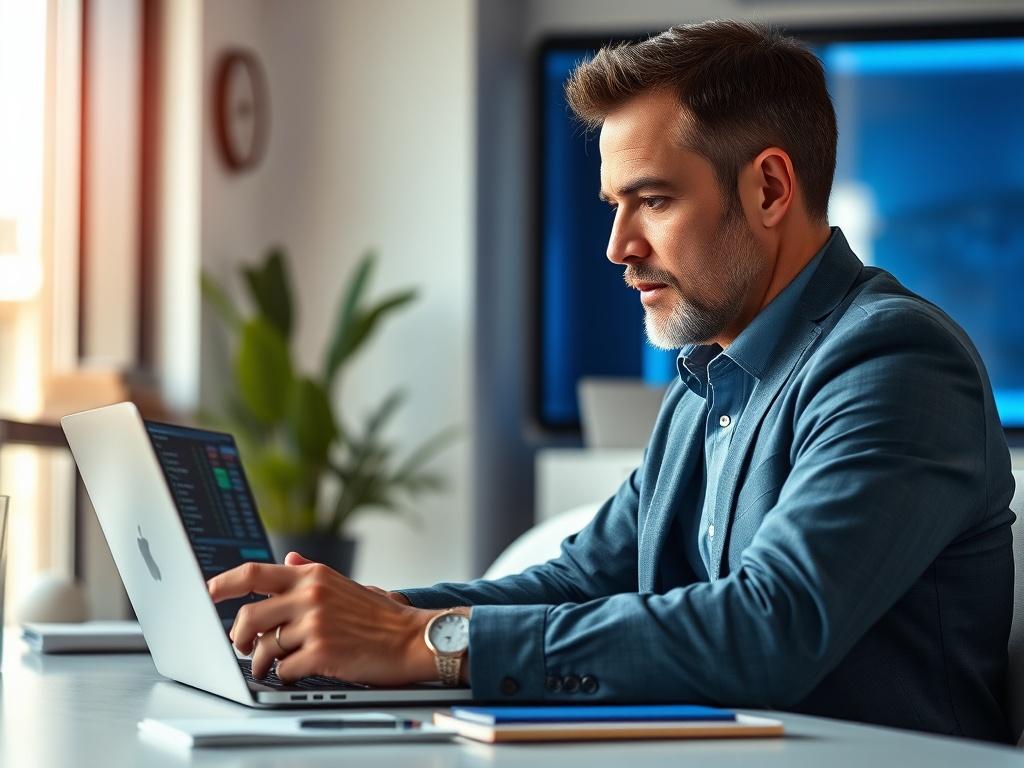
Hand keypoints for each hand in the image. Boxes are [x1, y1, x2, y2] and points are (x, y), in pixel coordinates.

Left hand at [207, 553, 436, 685]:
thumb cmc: (381, 616)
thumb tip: (289, 559)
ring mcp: (315, 623)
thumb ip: (311, 573)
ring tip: (270, 666)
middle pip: (249, 616)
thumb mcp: (344, 584)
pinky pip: (284, 669)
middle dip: (239, 637)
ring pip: (264, 647)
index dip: (223, 584)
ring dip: (262, 662)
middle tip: (242, 646)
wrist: (412, 638)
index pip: (254, 573)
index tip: (207, 593)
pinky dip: (285, 675)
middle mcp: (311, 595)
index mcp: (313, 576)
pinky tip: (298, 672)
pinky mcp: (322, 651)